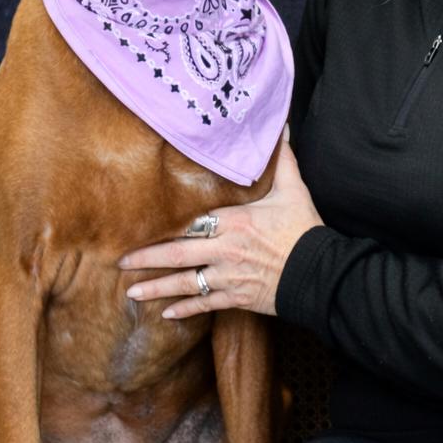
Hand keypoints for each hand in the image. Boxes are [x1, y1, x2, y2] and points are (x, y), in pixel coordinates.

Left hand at [118, 140, 322, 317]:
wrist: (320, 273)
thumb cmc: (304, 229)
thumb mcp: (293, 189)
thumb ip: (282, 160)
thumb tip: (281, 128)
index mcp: (235, 221)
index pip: (192, 224)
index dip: (165, 228)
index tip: (140, 229)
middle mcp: (225, 250)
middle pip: (178, 254)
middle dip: (147, 259)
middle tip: (121, 263)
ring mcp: (229, 276)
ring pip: (186, 283)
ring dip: (157, 288)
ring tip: (131, 293)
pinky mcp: (237, 297)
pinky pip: (206, 304)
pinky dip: (185, 309)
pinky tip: (166, 313)